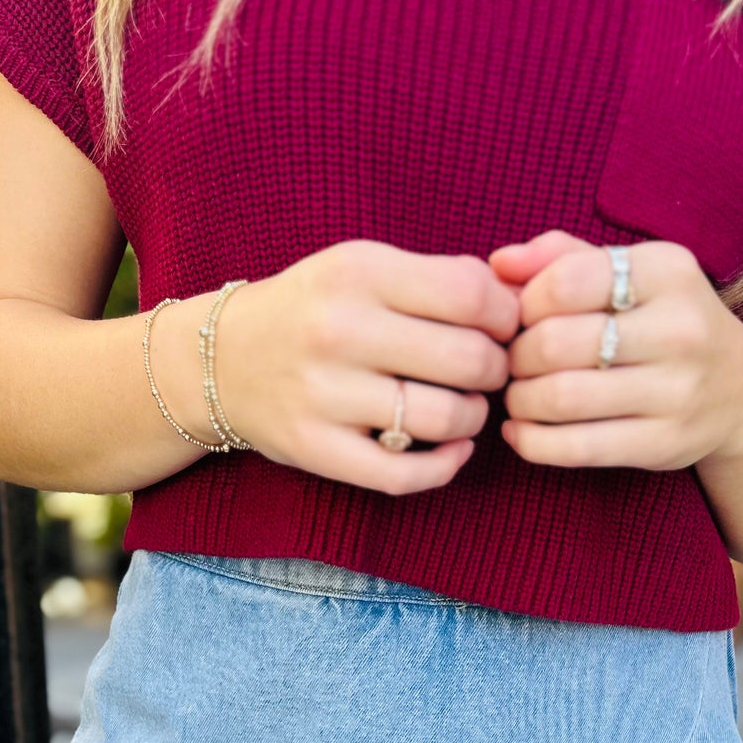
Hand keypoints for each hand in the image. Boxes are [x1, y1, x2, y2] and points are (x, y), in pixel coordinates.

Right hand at [155, 242, 518, 494]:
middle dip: (496, 371)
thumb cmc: (315, 310)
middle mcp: (340, 331)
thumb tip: (522, 300)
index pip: (472, 295)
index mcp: (359, 272)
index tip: (500, 328)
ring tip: (465, 409)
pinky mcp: (316, 449)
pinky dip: (444, 467)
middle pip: (468, 360)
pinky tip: (450, 450)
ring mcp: (324, 395)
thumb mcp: (363, 267)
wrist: (220, 359)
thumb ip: (437, 279)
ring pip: (444, 419)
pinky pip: (404, 475)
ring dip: (473, 419)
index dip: (505, 317)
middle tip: (487, 373)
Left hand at [489, 230, 742, 470]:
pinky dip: (531, 441)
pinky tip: (520, 431)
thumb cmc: (661, 322)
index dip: (525, 304)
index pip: (565, 281)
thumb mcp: (628, 274)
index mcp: (667, 271)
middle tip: (515, 363)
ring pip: (561, 397)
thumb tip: (498, 264)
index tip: (523, 319)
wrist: (737, 391)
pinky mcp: (664, 443)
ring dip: (520, 400)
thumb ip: (562, 259)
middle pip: (555, 343)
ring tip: (518, 396)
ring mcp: (677, 391)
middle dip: (516, 356)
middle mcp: (680, 328)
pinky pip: (576, 448)